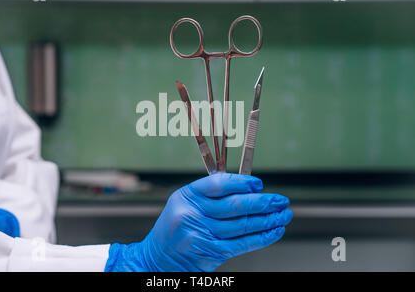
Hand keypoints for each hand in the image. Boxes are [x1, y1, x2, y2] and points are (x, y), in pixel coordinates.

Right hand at [105, 173, 291, 271]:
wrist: (158, 258)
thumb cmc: (176, 227)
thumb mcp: (185, 203)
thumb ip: (210, 195)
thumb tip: (247, 189)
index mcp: (187, 196)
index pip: (219, 184)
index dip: (242, 183)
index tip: (258, 184)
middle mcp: (193, 214)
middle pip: (235, 205)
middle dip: (263, 202)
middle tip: (280, 200)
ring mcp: (201, 235)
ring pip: (243, 225)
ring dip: (268, 220)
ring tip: (283, 215)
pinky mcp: (210, 253)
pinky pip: (243, 244)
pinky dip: (262, 237)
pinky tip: (274, 231)